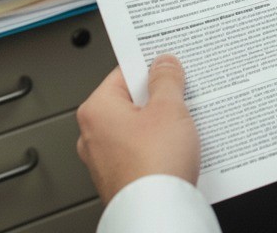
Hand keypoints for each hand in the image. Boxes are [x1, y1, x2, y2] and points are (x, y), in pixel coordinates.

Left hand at [76, 54, 199, 203]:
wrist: (157, 213)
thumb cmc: (154, 165)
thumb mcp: (168, 108)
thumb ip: (166, 79)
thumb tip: (163, 63)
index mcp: (96, 110)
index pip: (125, 72)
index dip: (152, 66)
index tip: (170, 64)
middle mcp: (93, 135)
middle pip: (132, 99)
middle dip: (159, 96)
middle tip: (181, 93)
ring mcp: (105, 159)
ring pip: (138, 126)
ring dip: (161, 121)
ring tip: (183, 122)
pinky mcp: (120, 177)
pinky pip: (141, 148)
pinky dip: (158, 144)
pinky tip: (178, 145)